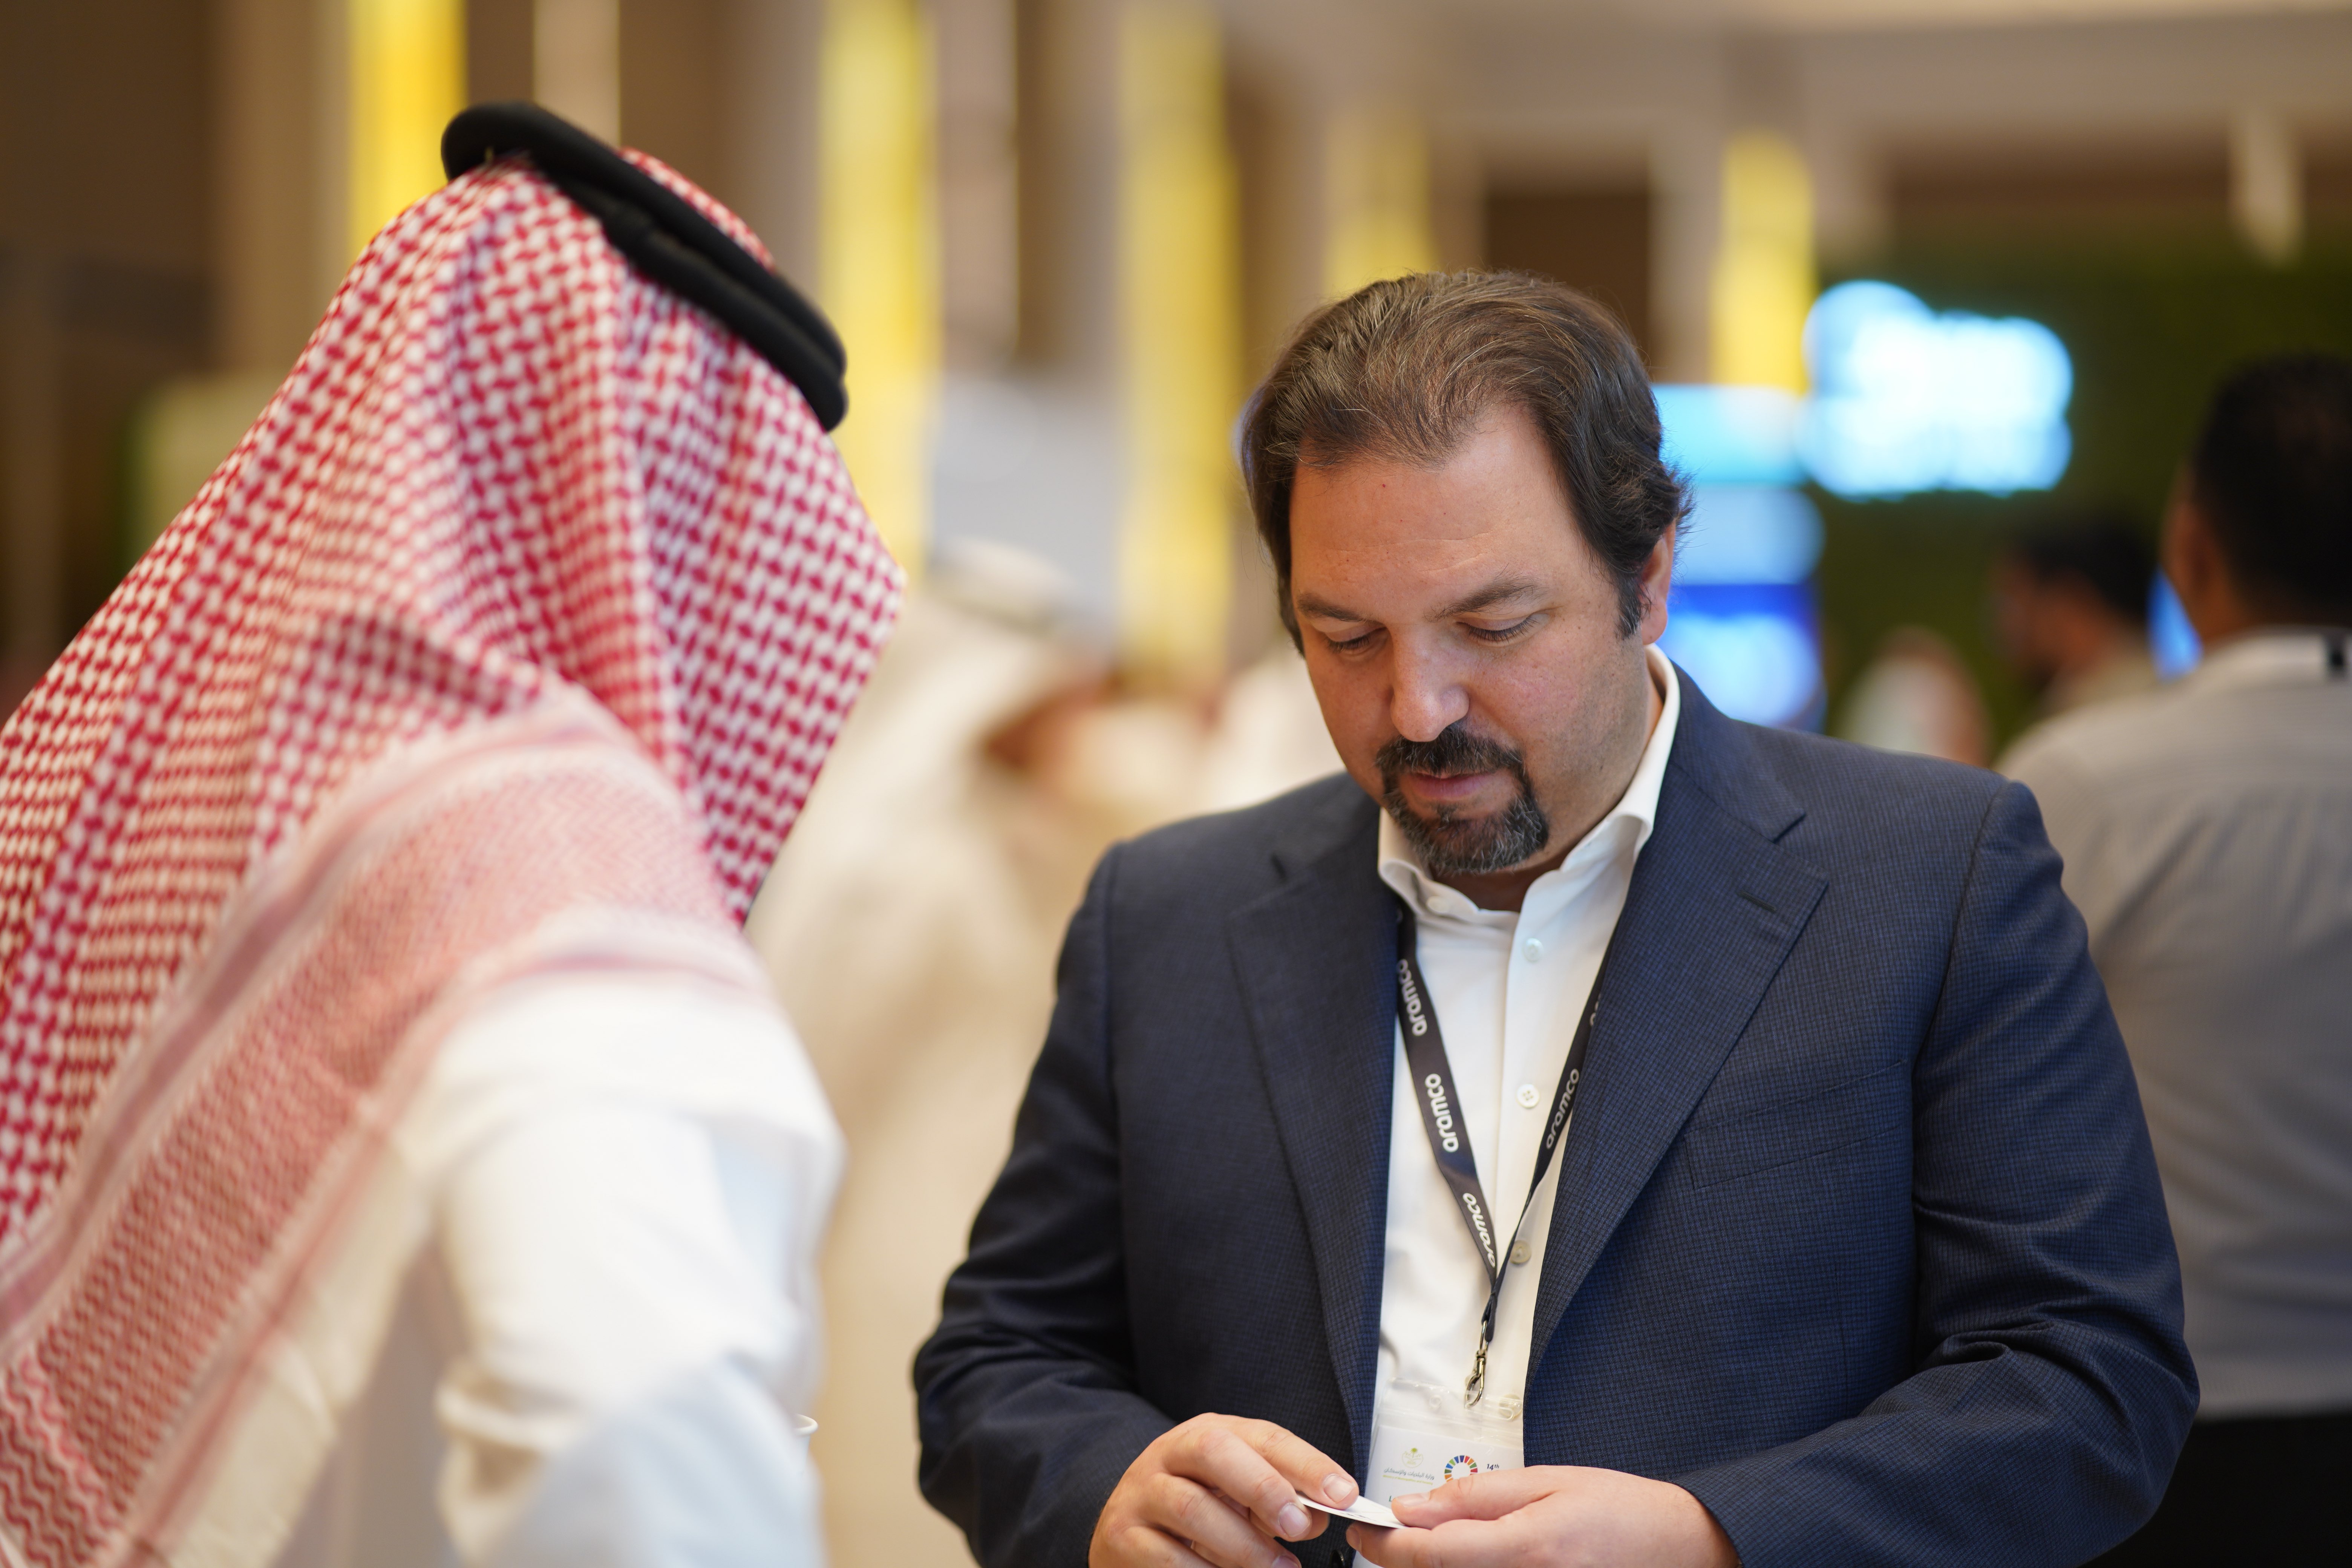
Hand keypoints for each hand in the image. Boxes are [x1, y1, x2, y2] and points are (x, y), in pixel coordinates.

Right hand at [1090, 1413, 1358, 1567]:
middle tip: (1299, 1525)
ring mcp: (1141, 1493)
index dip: (1305, 1462)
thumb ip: (1278, 1500)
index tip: (1342, 1493)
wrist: (1125, 1532)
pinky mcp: (1121, 1536)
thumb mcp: (1236, 1496)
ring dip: (1244, 1544)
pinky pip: (1168, 1556)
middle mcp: (1169, 1454)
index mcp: (1206, 1434)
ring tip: (1280, 1567)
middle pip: (1213, 1449)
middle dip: (1264, 1486)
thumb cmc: (1192, 1509)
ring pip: (1192, 1508)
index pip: (1262, 1436)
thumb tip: (1317, 1516)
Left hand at [1347, 1464, 1736, 1567]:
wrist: (1686, 1552)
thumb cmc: (1625, 1512)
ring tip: (1432, 1545)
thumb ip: (1478, 1496)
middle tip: (1385, 1538)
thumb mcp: (1549, 1482)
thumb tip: (1417, 1507)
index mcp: (1526, 1548)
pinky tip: (1470, 1559)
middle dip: (1403, 1560)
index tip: (1363, 1531)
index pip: (1431, 1554)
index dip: (1386, 1545)